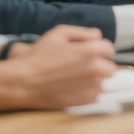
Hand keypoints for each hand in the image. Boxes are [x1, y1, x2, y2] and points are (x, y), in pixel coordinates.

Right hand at [0, 25, 115, 110]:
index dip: (98, 48)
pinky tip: (71, 86)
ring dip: (93, 78)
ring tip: (74, 76)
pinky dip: (87, 90)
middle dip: (99, 64)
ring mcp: (91, 87)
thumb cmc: (40, 55)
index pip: (109, 48)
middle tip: (82, 65)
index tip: (87, 51)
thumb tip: (97, 36)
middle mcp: (96, 69)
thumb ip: (83, 32)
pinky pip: (94, 94)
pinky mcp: (85, 101)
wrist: (24, 82)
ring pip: (102, 81)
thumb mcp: (59, 33)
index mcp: (92, 51)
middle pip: (110, 67)